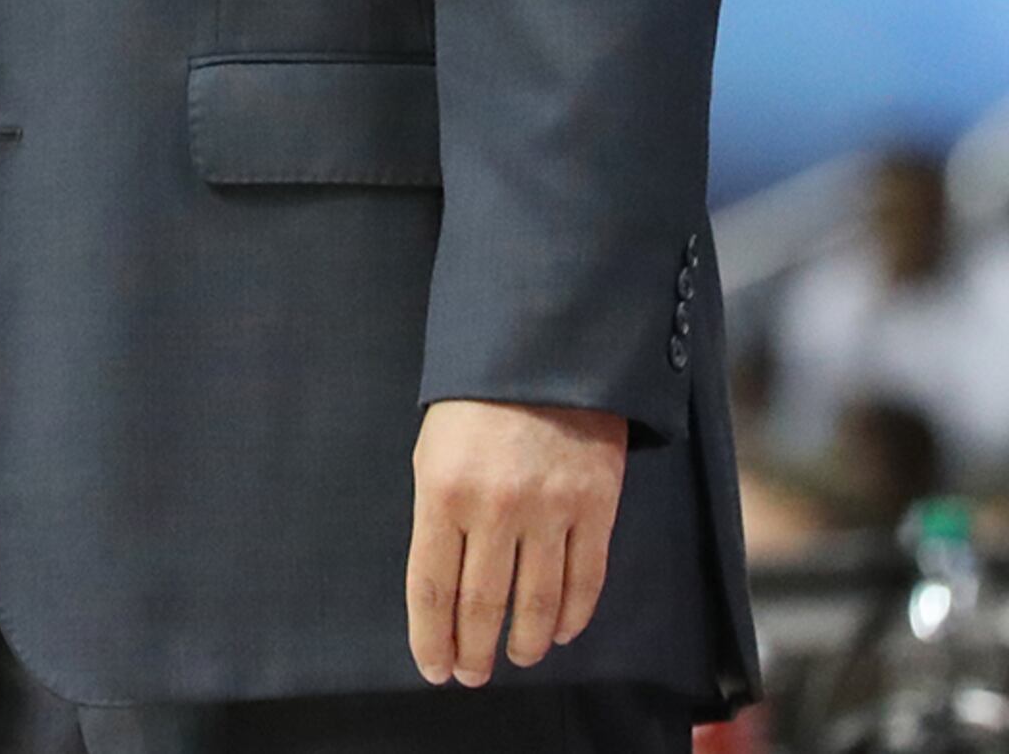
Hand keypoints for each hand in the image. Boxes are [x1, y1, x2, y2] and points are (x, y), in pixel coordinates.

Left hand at [406, 399, 627, 685]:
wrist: (544, 354)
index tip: (435, 669)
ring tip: (515, 659)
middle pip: (483, 604)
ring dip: (524, 642)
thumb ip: (440, 519)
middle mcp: (495, 508)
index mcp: (442, 492)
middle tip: (472, 674)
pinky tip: (558, 632)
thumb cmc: (474, 407)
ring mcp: (551, 510)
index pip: (432, 587)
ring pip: (537, 602)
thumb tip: (445, 590)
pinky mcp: (597, 508)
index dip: (432, 637)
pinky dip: (571, 615)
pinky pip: (586, 579)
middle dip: (475, 649)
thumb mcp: (434, 454)